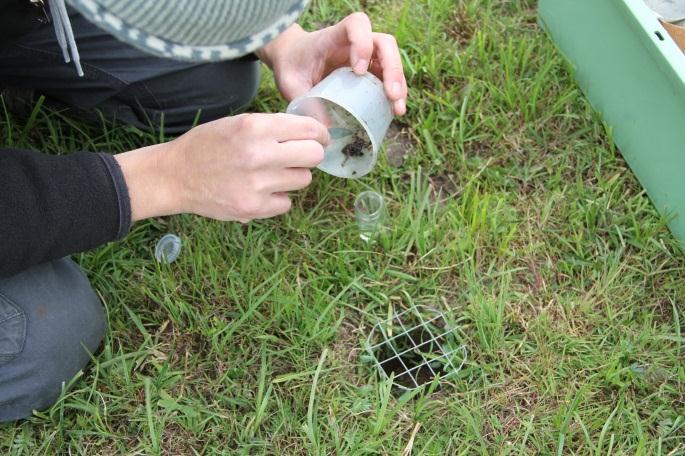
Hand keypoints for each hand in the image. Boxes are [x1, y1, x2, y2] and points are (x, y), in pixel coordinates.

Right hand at [115, 113, 328, 222]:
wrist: (175, 176)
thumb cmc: (208, 145)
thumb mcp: (238, 123)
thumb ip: (272, 127)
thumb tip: (312, 133)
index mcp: (255, 127)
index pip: (309, 129)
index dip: (318, 134)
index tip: (318, 138)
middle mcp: (259, 155)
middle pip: (314, 155)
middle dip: (310, 154)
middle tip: (299, 156)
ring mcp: (257, 184)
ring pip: (303, 180)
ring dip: (293, 176)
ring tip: (271, 173)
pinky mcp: (253, 208)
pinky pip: (286, 202)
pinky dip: (277, 198)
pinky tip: (259, 190)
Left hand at [257, 13, 407, 114]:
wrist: (292, 62)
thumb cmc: (291, 67)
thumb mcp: (290, 83)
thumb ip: (304, 101)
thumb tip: (325, 128)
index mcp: (333, 37)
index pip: (356, 25)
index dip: (363, 43)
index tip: (358, 70)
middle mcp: (354, 43)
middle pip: (384, 43)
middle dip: (392, 68)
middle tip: (390, 94)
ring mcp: (365, 56)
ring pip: (391, 60)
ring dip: (399, 83)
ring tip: (397, 109)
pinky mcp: (369, 72)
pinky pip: (388, 77)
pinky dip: (394, 93)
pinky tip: (393, 111)